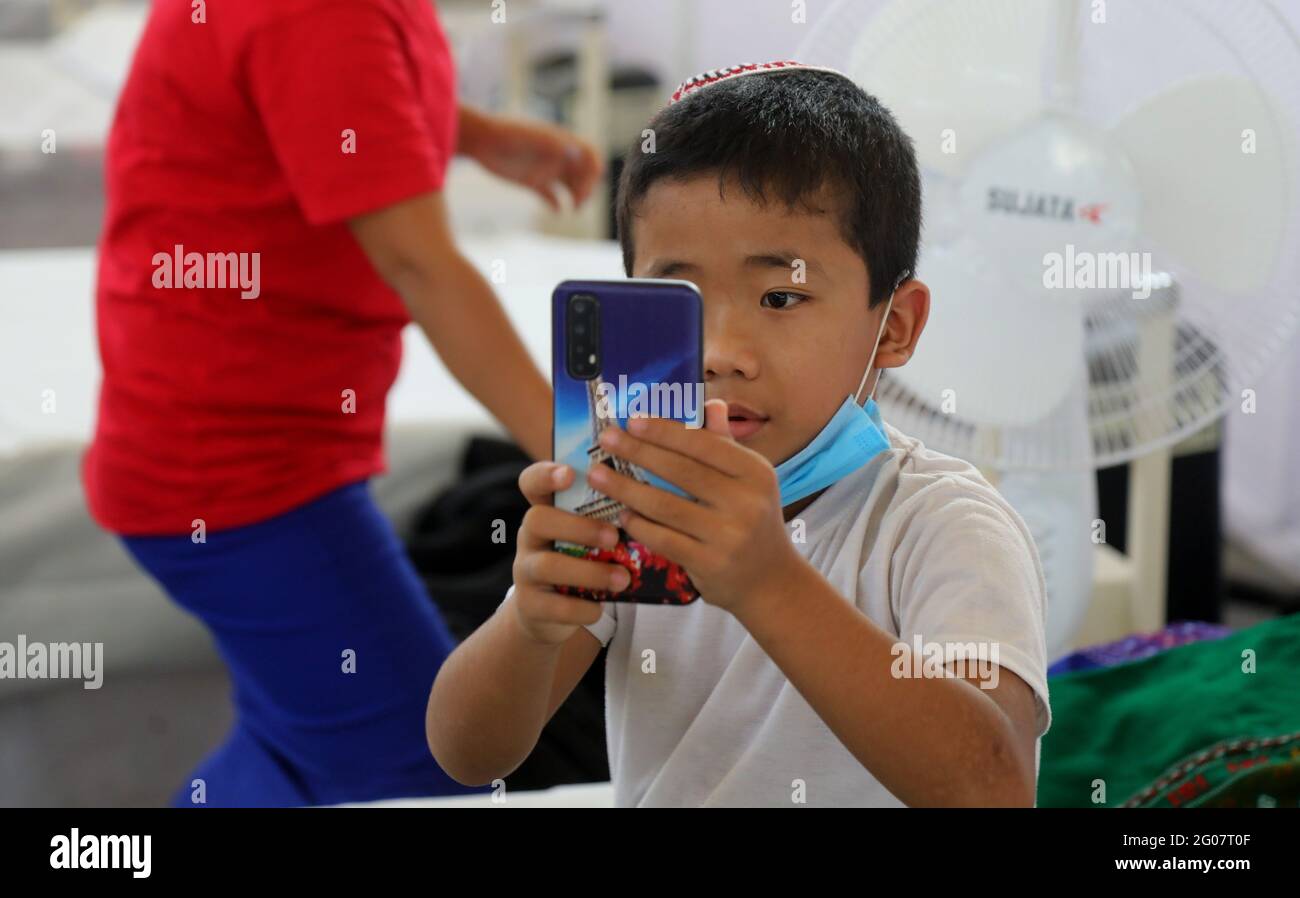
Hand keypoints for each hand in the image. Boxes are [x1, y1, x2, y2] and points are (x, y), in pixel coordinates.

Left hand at [461, 108, 603, 211]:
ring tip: (572, 211)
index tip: (585, 185)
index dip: (594, 171)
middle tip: (578, 204)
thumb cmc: (507, 134)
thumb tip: (575, 151)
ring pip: (570, 186)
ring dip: (576, 199)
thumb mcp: (533, 137)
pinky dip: (556, 205)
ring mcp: (545, 169)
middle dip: (586, 189)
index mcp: (562, 143)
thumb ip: (554, 144)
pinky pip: (550, 196)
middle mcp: (557, 156)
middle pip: (583, 174)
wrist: (481, 140)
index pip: (590, 155)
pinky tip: (556, 211)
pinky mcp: (532, 182)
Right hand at [510, 461, 629, 644]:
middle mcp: (530, 537)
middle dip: (578, 527)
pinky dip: (580, 608)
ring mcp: (525, 571)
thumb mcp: (589, 534)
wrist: (551, 612)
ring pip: (546, 565)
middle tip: (614, 537)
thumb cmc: (581, 560)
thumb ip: (607, 514)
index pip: (532, 482)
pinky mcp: (530, 605)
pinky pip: (553, 606)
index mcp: (546, 510)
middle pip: (537, 520)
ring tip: (623, 578)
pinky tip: (600, 608)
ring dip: (588, 571)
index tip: (571, 473)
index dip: (546, 474)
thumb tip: (654, 497)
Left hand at [586, 400, 803, 613]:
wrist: (770, 581)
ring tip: (598, 475)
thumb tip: (711, 403)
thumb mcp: (749, 482)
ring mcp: (729, 535)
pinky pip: (665, 539)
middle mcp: (747, 502)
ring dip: (627, 488)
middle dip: (638, 452)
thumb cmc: (752, 522)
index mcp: (755, 473)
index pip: (704, 444)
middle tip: (606, 439)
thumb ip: (726, 445)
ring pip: (666, 506)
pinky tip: (621, 514)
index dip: (666, 431)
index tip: (633, 419)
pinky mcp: (710, 563)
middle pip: (681, 471)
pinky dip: (639, 525)